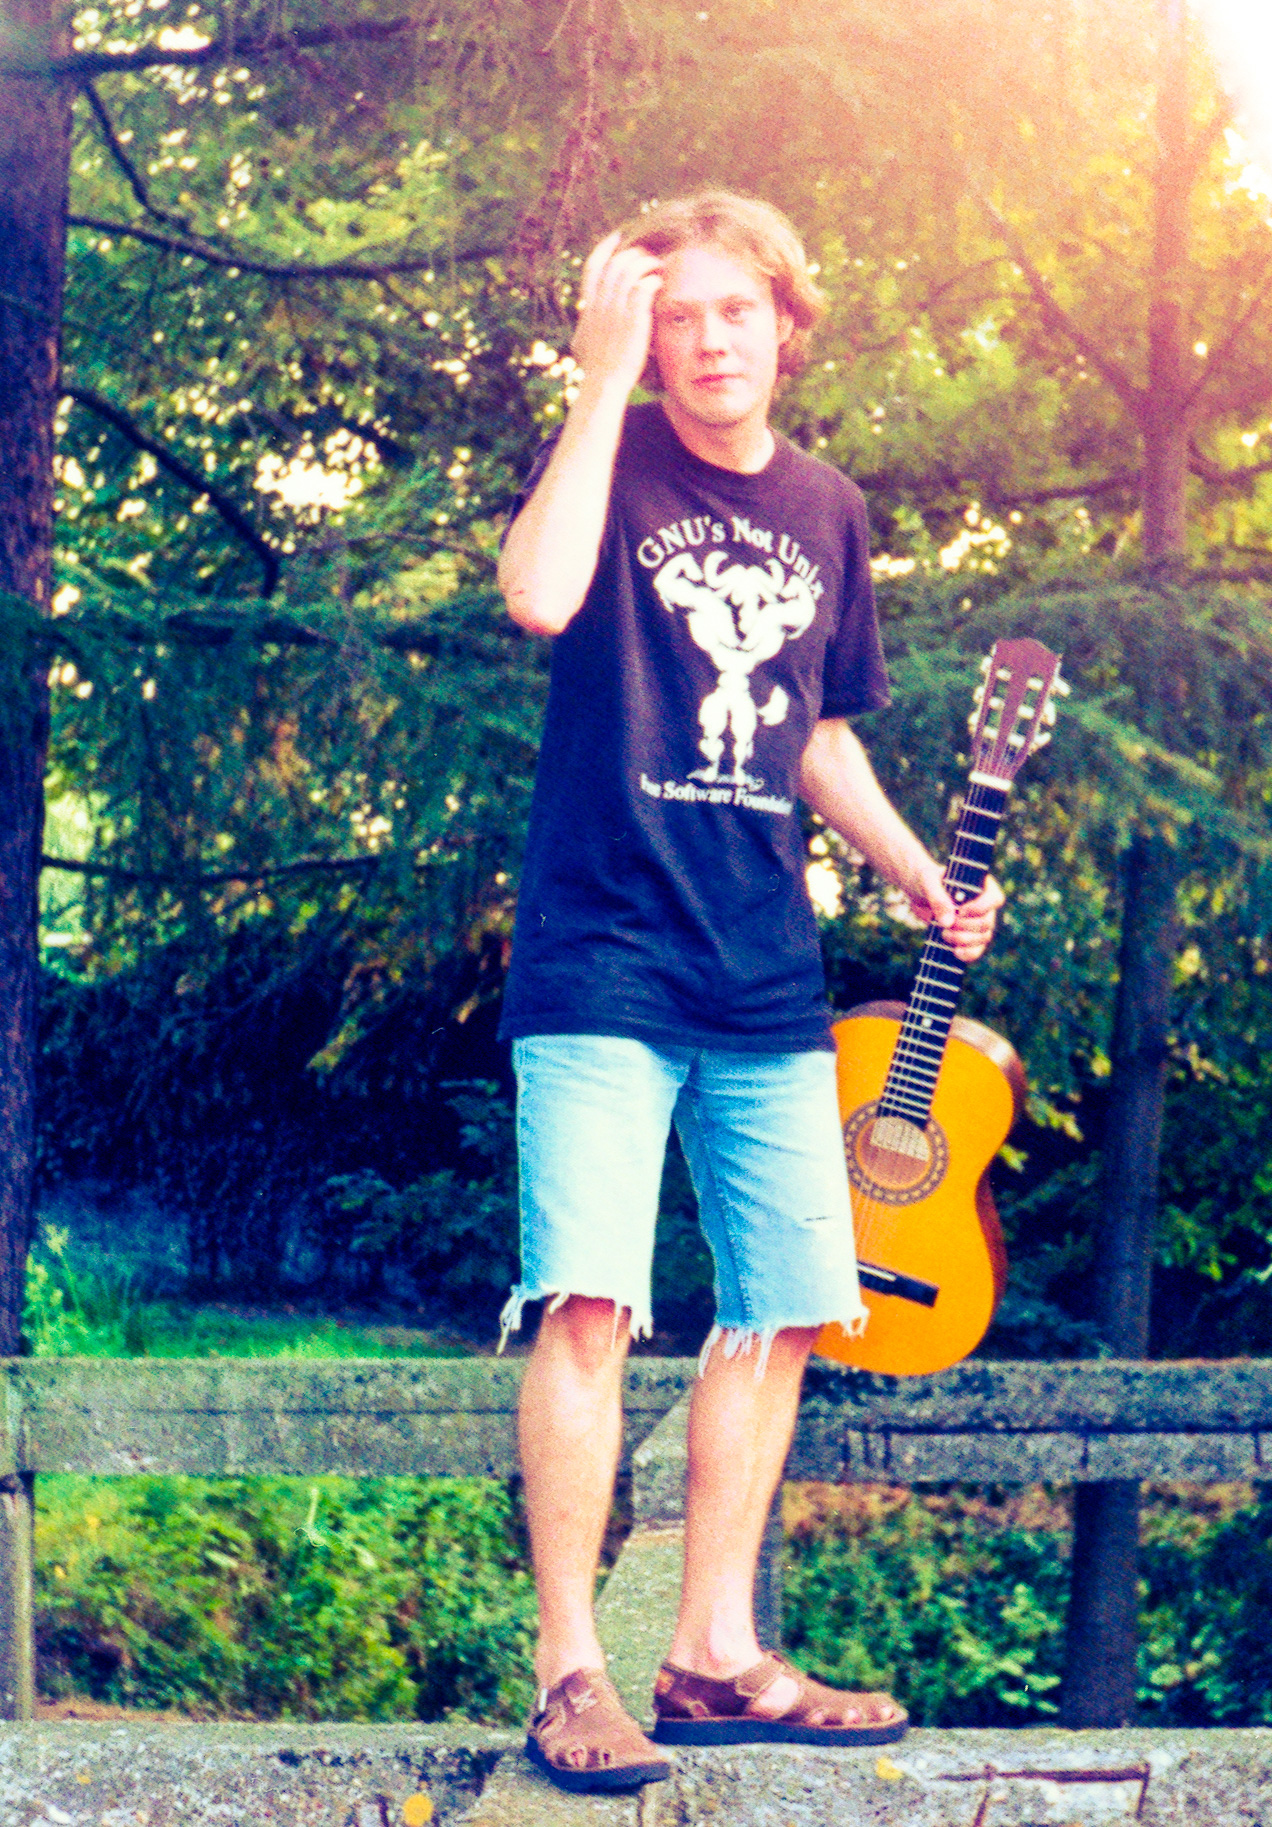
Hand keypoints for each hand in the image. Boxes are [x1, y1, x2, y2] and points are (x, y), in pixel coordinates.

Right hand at [571, 229, 662, 392]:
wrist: (603, 385)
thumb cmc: (597, 370)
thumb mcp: (584, 343)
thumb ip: (587, 326)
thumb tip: (583, 324)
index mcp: (588, 307)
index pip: (593, 267)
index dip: (606, 247)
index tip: (618, 236)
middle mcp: (600, 304)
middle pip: (616, 263)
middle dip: (634, 253)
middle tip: (649, 256)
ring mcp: (615, 311)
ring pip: (631, 270)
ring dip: (647, 264)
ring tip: (658, 267)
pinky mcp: (633, 320)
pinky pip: (644, 287)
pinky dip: (653, 280)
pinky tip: (659, 283)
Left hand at [905, 864, 1003, 963]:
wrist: (919, 892)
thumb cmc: (926, 879)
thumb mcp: (927, 881)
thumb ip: (938, 898)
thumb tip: (948, 923)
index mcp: (982, 885)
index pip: (995, 899)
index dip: (980, 908)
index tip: (960, 911)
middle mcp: (985, 905)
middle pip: (987, 922)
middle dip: (965, 927)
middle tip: (945, 925)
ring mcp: (978, 922)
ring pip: (983, 937)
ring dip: (964, 940)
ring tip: (944, 934)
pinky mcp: (969, 936)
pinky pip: (977, 950)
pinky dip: (968, 954)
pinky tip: (955, 952)